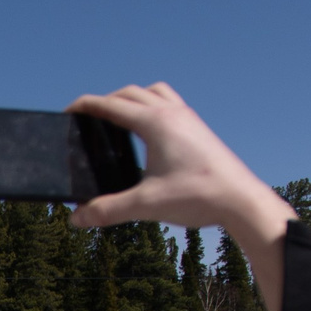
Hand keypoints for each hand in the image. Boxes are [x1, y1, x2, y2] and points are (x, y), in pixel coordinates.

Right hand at [65, 83, 296, 310]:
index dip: (86, 106)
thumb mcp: (146, 204)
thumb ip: (108, 210)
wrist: (241, 199)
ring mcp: (188, 118)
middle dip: (106, 101)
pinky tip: (150, 131)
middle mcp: (172, 112)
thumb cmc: (197, 196)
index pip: (111, 105)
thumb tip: (77, 218)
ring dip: (133, 98)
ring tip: (119, 117)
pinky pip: (170, 103)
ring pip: (154, 92)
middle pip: (130, 93)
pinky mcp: (198, 128)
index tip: (69, 111)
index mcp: (155, 123)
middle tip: (89, 117)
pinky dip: (153, 106)